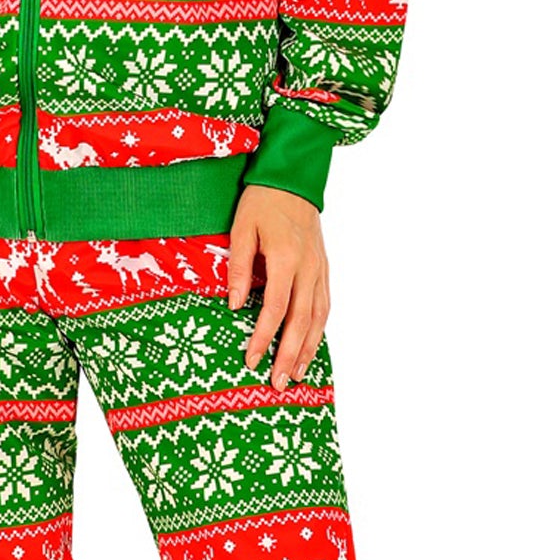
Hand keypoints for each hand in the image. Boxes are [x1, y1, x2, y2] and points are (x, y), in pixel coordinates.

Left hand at [226, 185, 329, 386]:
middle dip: (290, 354)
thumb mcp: (240, 229)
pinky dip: (319, 329)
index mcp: (286, 258)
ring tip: (299, 373)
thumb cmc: (262, 200)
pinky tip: (311, 345)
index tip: (251, 360)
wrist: (293, 177)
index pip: (275, 308)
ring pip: (319, 316)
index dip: (263, 337)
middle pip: (301, 320)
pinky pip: (325, 304)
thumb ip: (239, 268)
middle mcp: (308, 268)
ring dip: (309, 347)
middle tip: (280, 382)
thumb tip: (234, 305)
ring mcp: (320, 269)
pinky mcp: (323, 267)